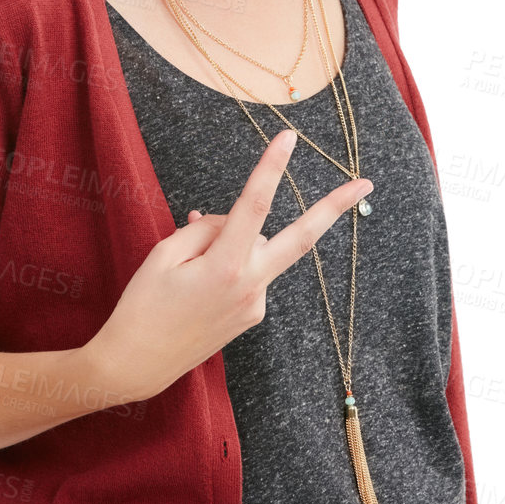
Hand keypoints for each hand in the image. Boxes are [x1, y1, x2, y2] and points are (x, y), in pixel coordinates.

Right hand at [90, 129, 371, 403]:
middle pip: (301, 238)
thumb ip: (202, 230)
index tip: (289, 138)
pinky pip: (249, 271)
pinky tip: (197, 280)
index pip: (254, 205)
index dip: (271, 168)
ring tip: (186, 266)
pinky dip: (230, 262)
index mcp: (225, 267)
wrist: (137, 365)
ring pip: (258, 250)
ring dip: (235, 240)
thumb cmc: (142, 307)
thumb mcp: (163, 255)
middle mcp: (251, 287)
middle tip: (368, 182)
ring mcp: (256, 305)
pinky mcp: (252, 316)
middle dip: (335, 209)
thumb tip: (229, 222)